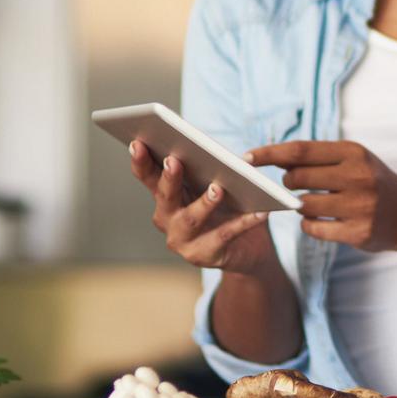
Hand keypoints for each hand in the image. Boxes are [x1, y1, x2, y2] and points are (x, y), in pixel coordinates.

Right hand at [128, 141, 276, 274]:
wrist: (246, 247)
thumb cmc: (227, 205)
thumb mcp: (216, 182)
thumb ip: (212, 166)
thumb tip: (224, 152)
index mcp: (166, 196)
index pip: (149, 176)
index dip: (141, 160)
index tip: (138, 142)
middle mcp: (167, 219)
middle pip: (165, 196)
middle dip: (169, 178)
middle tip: (174, 161)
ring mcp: (183, 240)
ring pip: (191, 219)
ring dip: (204, 203)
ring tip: (218, 189)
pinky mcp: (205, 255)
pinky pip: (225, 235)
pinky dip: (242, 223)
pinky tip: (258, 212)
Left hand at [247, 141, 396, 253]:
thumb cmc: (373, 181)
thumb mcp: (353, 160)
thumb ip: (319, 158)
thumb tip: (275, 158)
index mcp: (354, 153)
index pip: (300, 150)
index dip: (270, 153)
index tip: (246, 158)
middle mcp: (357, 176)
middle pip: (297, 178)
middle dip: (288, 183)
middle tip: (295, 185)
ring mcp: (359, 205)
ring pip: (303, 205)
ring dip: (298, 206)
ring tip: (314, 202)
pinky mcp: (358, 232)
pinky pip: (313, 228)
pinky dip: (309, 225)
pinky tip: (321, 220)